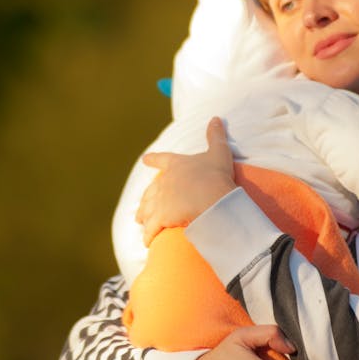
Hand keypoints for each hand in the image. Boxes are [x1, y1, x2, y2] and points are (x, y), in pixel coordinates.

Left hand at [136, 117, 236, 245]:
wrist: (211, 197)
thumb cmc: (215, 174)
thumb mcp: (218, 152)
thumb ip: (215, 135)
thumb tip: (216, 117)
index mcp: (175, 165)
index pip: (161, 160)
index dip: (153, 160)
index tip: (145, 160)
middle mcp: (163, 182)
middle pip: (150, 191)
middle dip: (146, 199)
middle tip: (141, 207)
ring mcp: (160, 201)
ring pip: (147, 210)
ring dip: (144, 217)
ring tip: (141, 223)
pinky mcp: (160, 219)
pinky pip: (151, 229)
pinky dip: (148, 235)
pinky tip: (147, 242)